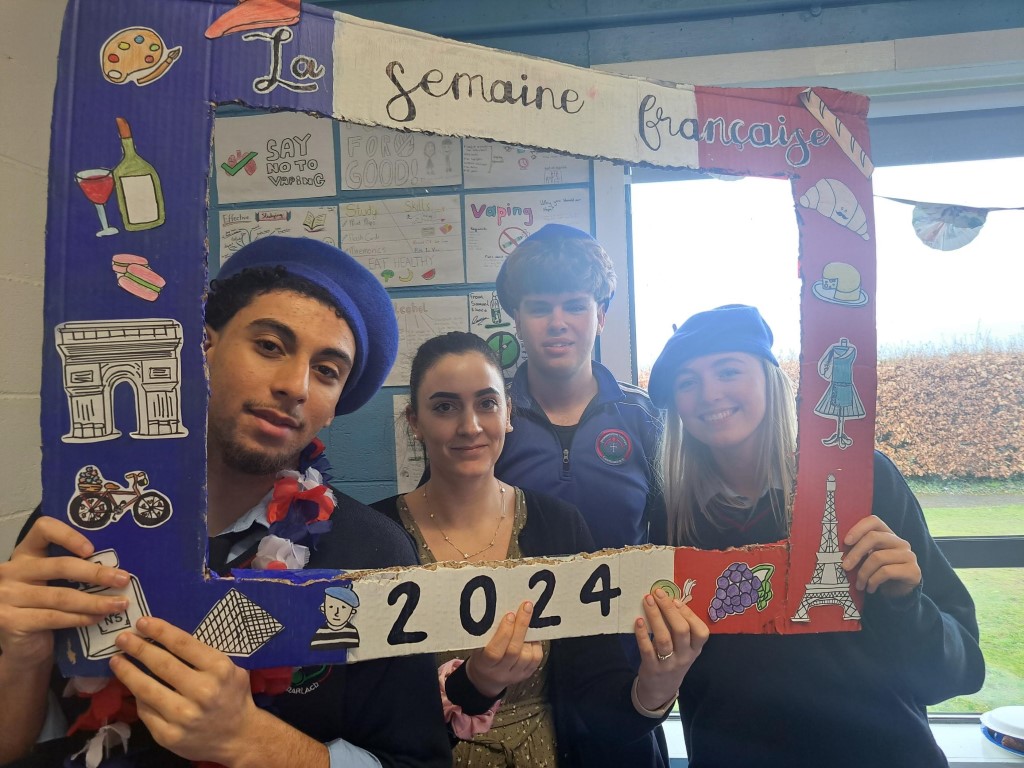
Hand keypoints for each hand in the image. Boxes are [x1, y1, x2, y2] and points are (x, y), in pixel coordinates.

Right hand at [0, 517, 129, 665]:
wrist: (21, 648)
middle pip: (60, 565)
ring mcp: (7, 596)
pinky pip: (54, 617)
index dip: (68, 535)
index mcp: (24, 553)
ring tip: (119, 604)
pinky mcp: (10, 621)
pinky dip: (81, 617)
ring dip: (95, 601)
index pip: (43, 529)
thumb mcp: (52, 582)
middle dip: (96, 573)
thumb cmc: (43, 608)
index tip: (92, 549)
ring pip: (61, 596)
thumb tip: (117, 566)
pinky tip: (98, 618)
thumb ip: (71, 570)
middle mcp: (11, 571)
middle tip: (123, 579)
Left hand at [110, 616, 259, 763]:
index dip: (160, 631)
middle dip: (138, 648)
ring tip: (116, 660)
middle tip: (122, 638)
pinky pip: (145, 711)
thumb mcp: (231, 669)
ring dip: (128, 672)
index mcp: (219, 669)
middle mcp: (202, 692)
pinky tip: (132, 687)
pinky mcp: (169, 735)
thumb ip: (205, 656)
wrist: (238, 737)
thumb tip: (168, 638)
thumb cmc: (233, 696)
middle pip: (162, 664)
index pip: (183, 644)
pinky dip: (138, 697)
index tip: (142, 622)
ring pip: (146, 689)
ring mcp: (183, 716)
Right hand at [464, 601, 542, 698]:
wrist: (486, 678)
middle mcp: (501, 672)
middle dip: (521, 626)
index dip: (504, 633)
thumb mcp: (478, 646)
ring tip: (529, 619)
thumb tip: (504, 610)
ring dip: (530, 634)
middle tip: (526, 607)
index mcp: (484, 664)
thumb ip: (488, 633)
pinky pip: (536, 658)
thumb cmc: (481, 656)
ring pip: (527, 655)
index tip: (509, 615)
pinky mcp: (526, 674)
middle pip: (514, 651)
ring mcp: (515, 675)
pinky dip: (536, 643)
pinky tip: (533, 634)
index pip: (494, 651)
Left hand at [634, 588, 708, 710]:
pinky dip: (642, 634)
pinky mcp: (652, 668)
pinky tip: (638, 621)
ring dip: (655, 617)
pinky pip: (647, 650)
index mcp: (695, 649)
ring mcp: (669, 663)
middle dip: (669, 609)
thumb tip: (669, 599)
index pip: (701, 631)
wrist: (661, 689)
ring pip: (664, 638)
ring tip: (647, 601)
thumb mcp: (683, 647)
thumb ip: (680, 628)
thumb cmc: (673, 660)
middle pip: (681, 630)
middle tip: (657, 593)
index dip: (688, 614)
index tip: (675, 599)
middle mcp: (685, 656)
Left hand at [842, 515, 921, 598]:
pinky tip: (870, 588)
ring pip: (878, 557)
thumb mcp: (868, 559)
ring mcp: (908, 556)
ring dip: (863, 573)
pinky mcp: (913, 571)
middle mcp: (900, 542)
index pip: (874, 521)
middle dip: (856, 553)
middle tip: (845, 567)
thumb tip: (839, 550)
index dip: (858, 528)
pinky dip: (873, 581)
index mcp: (888, 535)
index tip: (846, 541)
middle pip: (874, 537)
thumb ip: (860, 550)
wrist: (900, 593)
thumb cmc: (880, 573)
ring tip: (859, 585)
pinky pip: (886, 572)